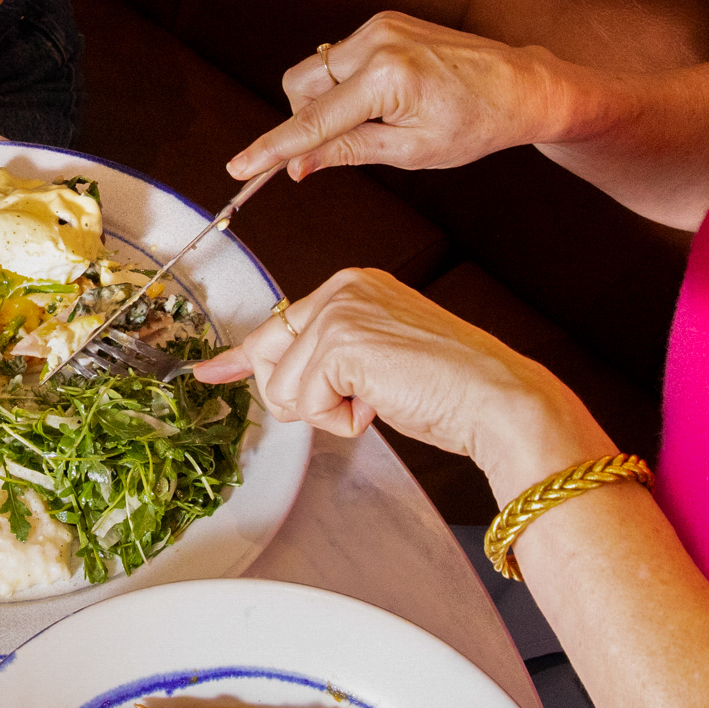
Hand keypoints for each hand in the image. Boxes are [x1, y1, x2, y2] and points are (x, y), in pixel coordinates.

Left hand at [193, 268, 605, 493]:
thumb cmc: (449, 389)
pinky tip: (381, 404)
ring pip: (283, 387)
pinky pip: (305, 402)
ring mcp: (340, 310)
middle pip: (266, 356)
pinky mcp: (340, 341)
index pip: (276, 325)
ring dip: (328, 414)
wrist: (498, 401)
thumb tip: (263, 375)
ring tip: (381, 398)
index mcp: (353, 286)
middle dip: (299, 398)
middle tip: (355, 401)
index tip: (210, 372)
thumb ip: (324, 361)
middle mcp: (343, 287)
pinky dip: (340, 421)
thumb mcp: (373, 365)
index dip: (244, 360)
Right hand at [229, 13, 564, 182]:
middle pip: (301, 88)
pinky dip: (346, 86)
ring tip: (378, 120)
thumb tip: (297, 166)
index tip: (239, 166)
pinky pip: (338, 59)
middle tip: (339, 146)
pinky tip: (385, 98)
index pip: (313, 121)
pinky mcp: (384, 22)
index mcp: (389, 78)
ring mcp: (379, 26)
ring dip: (328, 103)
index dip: (272, 148)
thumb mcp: (411, 152)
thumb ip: (347, 153)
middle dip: (305, 120)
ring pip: (316, 73)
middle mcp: (377, 42)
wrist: (519, 85)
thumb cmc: (476, 124)